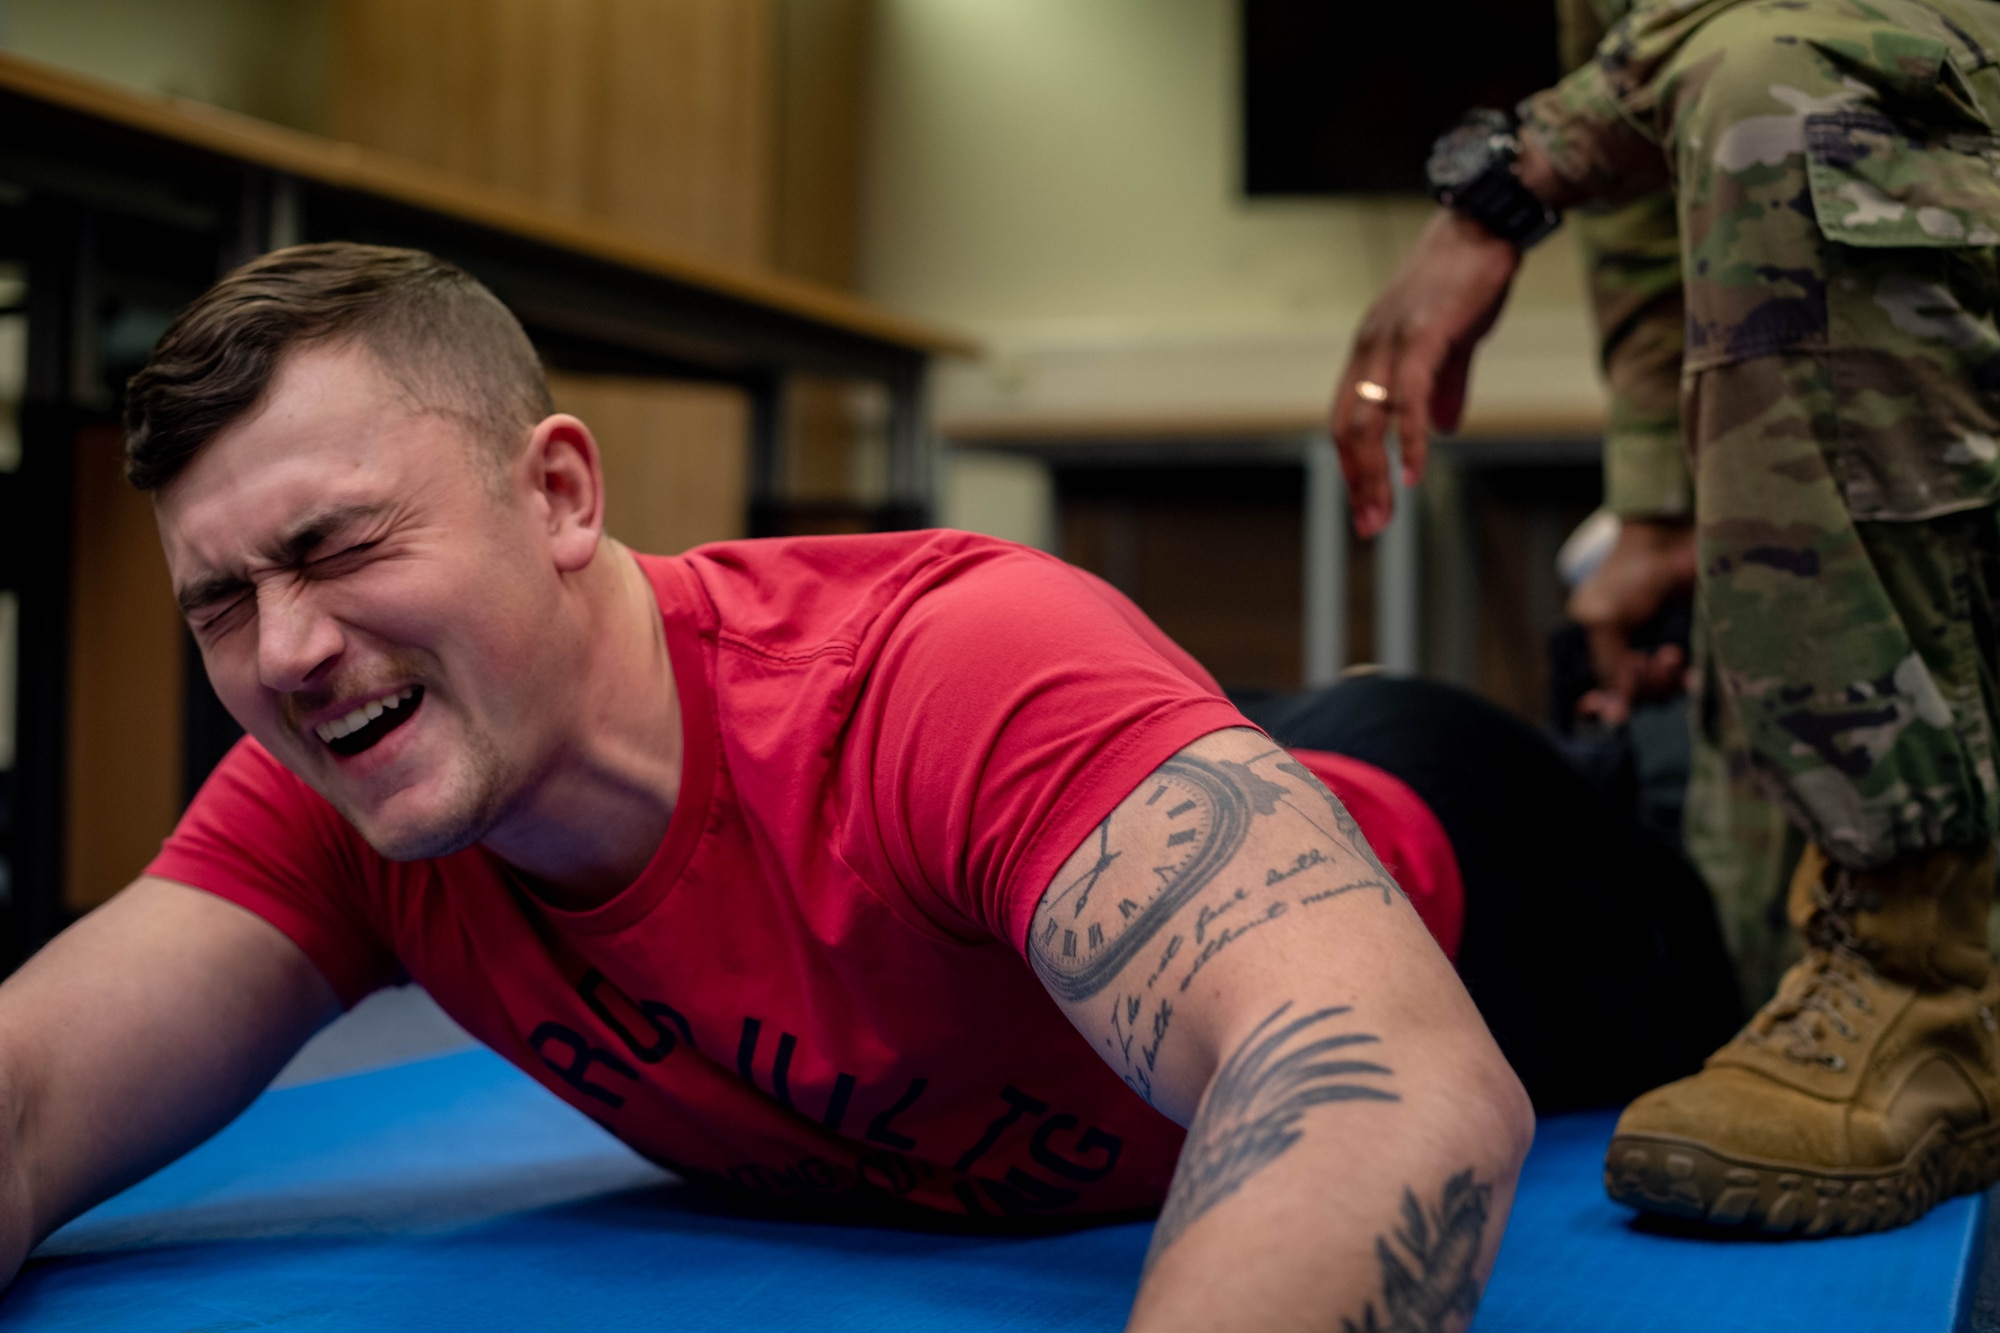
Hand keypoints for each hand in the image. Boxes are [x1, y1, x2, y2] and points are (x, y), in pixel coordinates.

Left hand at [1332, 208, 1520, 537]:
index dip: (1353, 464)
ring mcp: (1392, 341)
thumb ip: (1445, 387)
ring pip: (1370, 418)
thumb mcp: (1452, 340)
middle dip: (1357, 481)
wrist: (1488, 222)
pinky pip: (1408, 398)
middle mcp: (1371, 347)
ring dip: (1375, 472)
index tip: (1365, 502)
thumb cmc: (1469, 277)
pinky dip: (1409, 439)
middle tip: (1369, 525)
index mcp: (1371, 351)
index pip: (1347, 418)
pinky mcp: (1424, 336)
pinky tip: (1415, 472)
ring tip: (1385, 512)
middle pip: (1348, 426)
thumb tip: (1443, 430)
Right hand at [1567, 518, 1696, 725]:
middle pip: (1634, 695)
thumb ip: (1609, 667)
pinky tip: (1691, 675)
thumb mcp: (1606, 621)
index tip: (1610, 711)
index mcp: (1601, 645)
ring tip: (1670, 655)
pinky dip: (1692, 683)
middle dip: (1640, 687)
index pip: (1598, 689)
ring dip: (1665, 682)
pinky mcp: (1698, 646)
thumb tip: (1612, 717)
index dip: (1603, 704)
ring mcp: (1665, 649)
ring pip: (1664, 691)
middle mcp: (1631, 651)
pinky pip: (1694, 679)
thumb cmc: (1628, 574)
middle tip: (1646, 662)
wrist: (1674, 541)